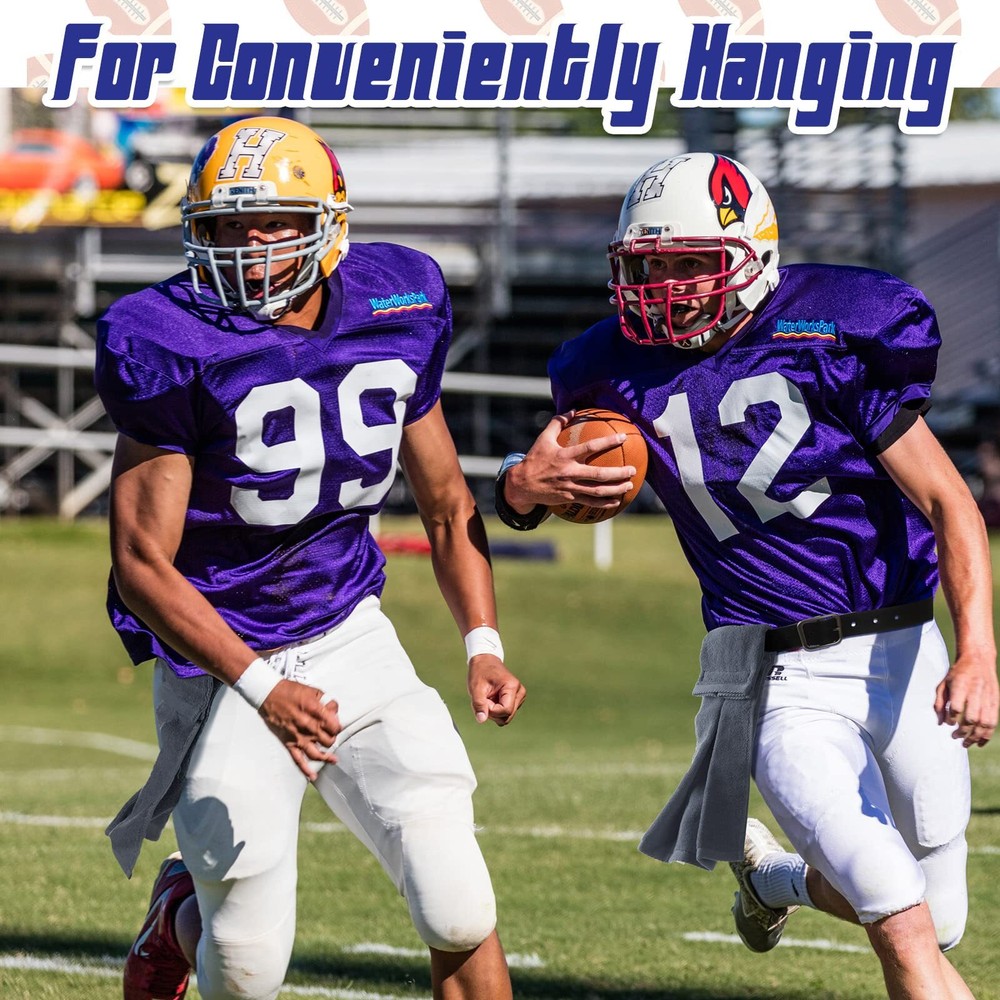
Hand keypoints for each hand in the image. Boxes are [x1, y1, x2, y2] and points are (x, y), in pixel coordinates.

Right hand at [259, 679, 342, 777]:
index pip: (334, 725)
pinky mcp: (288, 742)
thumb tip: (334, 710)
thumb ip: (326, 701)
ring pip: (317, 753)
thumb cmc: (291, 691)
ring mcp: (297, 736)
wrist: (268, 694)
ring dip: (326, 756)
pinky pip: (298, 759)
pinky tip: (313, 776)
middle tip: (331, 735)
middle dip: (332, 738)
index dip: (337, 726)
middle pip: (328, 740)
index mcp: (314, 710)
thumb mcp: (312, 691)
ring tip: (333, 760)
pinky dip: (306, 769)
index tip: (336, 725)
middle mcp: (307, 725)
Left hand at [468, 655, 525, 725]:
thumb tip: (481, 720)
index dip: (491, 710)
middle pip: (507, 716)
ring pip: (506, 717)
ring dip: (493, 712)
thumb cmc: (480, 672)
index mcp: (512, 686)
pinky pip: (505, 714)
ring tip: (487, 698)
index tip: (483, 699)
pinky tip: (491, 699)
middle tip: (484, 698)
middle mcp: (520, 692)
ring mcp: (519, 697)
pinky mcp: (516, 700)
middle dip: (492, 712)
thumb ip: (478, 704)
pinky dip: (495, 710)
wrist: (485, 662)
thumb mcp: (475, 688)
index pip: (505, 710)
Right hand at [505, 414, 635, 513]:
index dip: (608, 442)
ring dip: (616, 489)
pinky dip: (605, 503)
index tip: (623, 438)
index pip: (590, 447)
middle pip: (599, 474)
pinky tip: (616, 501)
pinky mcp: (570, 498)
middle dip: (619, 473)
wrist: (522, 485)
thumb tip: (572, 409)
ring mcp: (570, 487)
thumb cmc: (534, 459)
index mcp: (565, 456)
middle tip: (633, 470)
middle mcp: (569, 472)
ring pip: (597, 491)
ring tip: (629, 485)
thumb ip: (557, 423)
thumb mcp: (543, 439)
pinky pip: (591, 502)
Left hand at [935, 652, 998, 747]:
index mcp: (961, 685)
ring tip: (966, 743)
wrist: (978, 660)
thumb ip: (939, 703)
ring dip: (975, 737)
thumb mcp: (943, 684)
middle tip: (955, 737)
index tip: (948, 723)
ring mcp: (988, 698)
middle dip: (963, 731)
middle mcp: (976, 692)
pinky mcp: (995, 702)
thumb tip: (940, 723)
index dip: (951, 718)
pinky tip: (979, 742)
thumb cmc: (957, 673)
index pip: (956, 707)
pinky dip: (987, 735)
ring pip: (984, 723)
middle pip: (971, 718)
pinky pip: (993, 722)